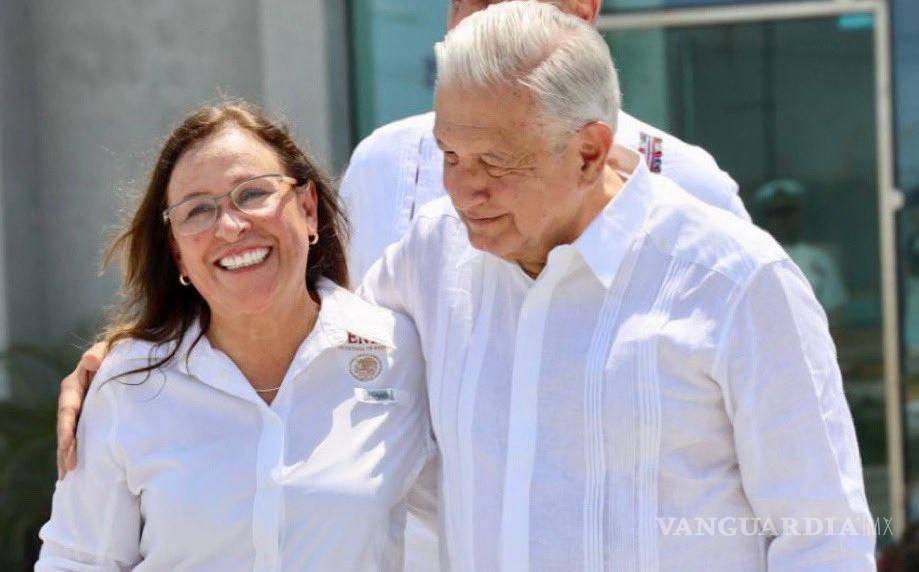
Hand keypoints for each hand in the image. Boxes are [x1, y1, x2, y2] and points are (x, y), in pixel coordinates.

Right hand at [56, 342, 105, 478]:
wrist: (127, 358)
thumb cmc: (115, 353)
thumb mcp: (106, 351)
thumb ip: (98, 354)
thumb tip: (91, 361)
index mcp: (73, 386)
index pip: (67, 412)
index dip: (65, 432)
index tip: (67, 450)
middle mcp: (74, 402)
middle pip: (66, 429)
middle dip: (64, 451)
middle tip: (67, 471)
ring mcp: (82, 412)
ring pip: (72, 436)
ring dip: (69, 456)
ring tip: (68, 478)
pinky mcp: (92, 419)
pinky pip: (84, 437)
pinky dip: (82, 452)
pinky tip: (81, 470)